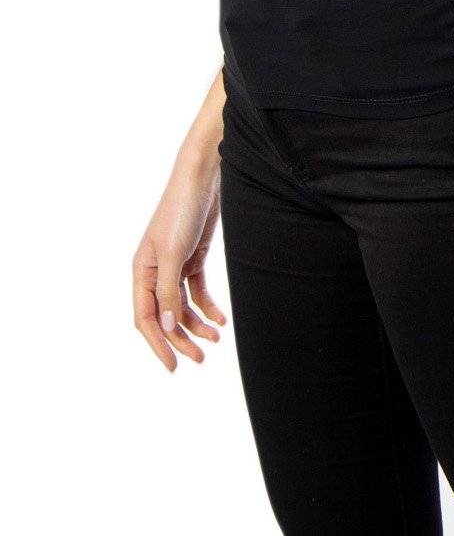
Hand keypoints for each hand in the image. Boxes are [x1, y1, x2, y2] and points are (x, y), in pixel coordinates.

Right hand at [132, 155, 227, 372]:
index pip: (146, 318)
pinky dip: (207, 306)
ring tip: (216, 338)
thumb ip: (168, 291)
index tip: (173, 366)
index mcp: (141, 271)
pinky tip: (220, 319)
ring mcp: (174, 266)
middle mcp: (155, 272)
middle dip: (181, 339)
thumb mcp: (172, 253)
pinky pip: (197, 291)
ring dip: (197, 324)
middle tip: (201, 358)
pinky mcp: (193, 258)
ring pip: (183, 306)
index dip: (158, 344)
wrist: (202, 178)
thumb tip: (167, 328)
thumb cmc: (181, 211)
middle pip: (166, 316)